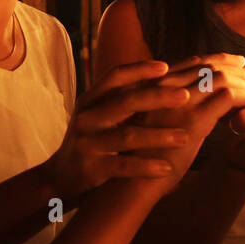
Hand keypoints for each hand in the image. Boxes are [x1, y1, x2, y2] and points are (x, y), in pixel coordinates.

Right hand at [40, 60, 195, 201]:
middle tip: (185, 95)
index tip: (165, 67)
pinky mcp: (91, 168)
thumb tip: (157, 80)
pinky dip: (146, 166)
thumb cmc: (89, 142)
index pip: (114, 77)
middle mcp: (86, 118)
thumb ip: (119, 100)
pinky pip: (123, 165)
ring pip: (127, 135)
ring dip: (159, 135)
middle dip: (158, 97)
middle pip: (125, 102)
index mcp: (89, 101)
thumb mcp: (96, 116)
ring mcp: (87, 143)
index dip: (139, 70)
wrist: (59, 177)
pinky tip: (167, 168)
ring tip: (185, 136)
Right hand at [130, 54, 244, 178]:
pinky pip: (228, 97)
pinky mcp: (194, 121)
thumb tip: (197, 93)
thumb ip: (170, 101)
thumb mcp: (153, 117)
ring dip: (244, 82)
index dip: (221, 58)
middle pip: (210, 66)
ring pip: (221, 78)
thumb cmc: (146, 152)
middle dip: (238, 69)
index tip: (239, 61)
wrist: (137, 178)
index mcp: (155, 83)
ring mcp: (179, 101)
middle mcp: (165, 86)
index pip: (194, 61)